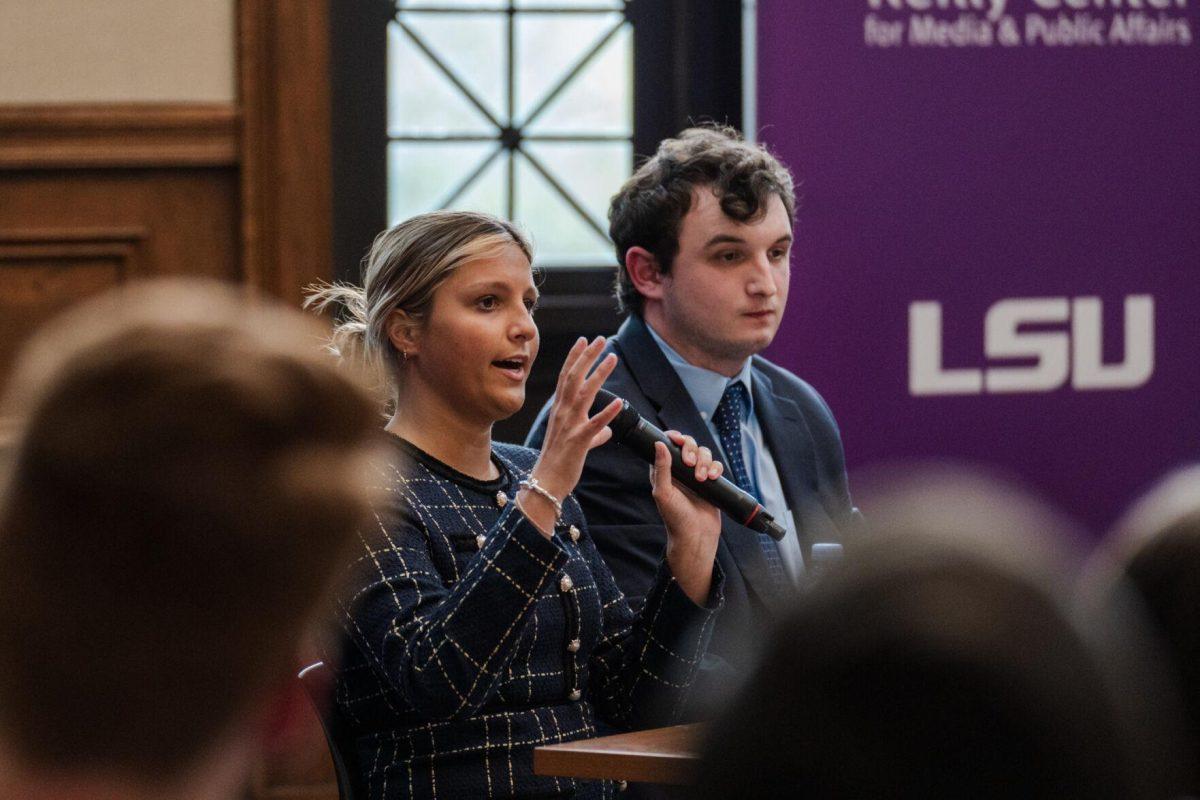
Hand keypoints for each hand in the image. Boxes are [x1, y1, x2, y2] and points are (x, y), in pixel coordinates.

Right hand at [521, 337, 620, 535]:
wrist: (546, 483)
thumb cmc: (560, 463)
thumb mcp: (578, 444)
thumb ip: (594, 434)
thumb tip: (608, 431)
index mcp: (560, 411)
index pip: (566, 377)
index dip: (574, 357)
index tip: (584, 340)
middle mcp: (562, 413)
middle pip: (574, 377)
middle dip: (587, 356)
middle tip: (600, 339)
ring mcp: (569, 426)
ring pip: (584, 394)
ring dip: (599, 374)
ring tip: (612, 358)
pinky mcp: (578, 442)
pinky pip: (594, 424)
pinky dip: (607, 412)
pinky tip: (619, 402)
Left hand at [651, 431, 722, 604]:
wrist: (695, 536)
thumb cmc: (675, 517)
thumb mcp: (663, 492)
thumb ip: (661, 468)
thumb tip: (659, 443)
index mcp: (665, 471)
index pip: (668, 445)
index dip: (674, 437)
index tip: (678, 439)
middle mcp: (680, 470)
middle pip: (689, 444)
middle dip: (691, 449)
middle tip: (690, 463)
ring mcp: (696, 475)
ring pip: (704, 453)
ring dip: (705, 461)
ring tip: (702, 479)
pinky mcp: (710, 482)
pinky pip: (716, 465)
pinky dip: (716, 468)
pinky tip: (712, 478)